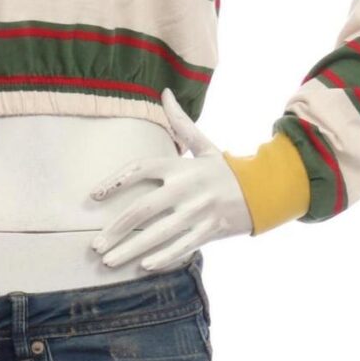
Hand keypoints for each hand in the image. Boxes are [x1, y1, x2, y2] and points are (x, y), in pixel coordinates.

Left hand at [89, 88, 252, 271]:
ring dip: (131, 250)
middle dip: (116, 229)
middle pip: (143, 209)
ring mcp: (198, 212)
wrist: (264, 191)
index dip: (116, 181)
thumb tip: (165, 93)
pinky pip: (182, 247)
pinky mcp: (210, 231)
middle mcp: (187, 188)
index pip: (140, 168)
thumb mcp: (205, 146)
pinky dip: (163, 258)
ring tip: (108, 262)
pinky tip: (143, 267)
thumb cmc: (226, 170)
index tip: (94, 195)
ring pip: (158, 234)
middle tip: (95, 245)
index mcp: (181, 166)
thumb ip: (181, 124)